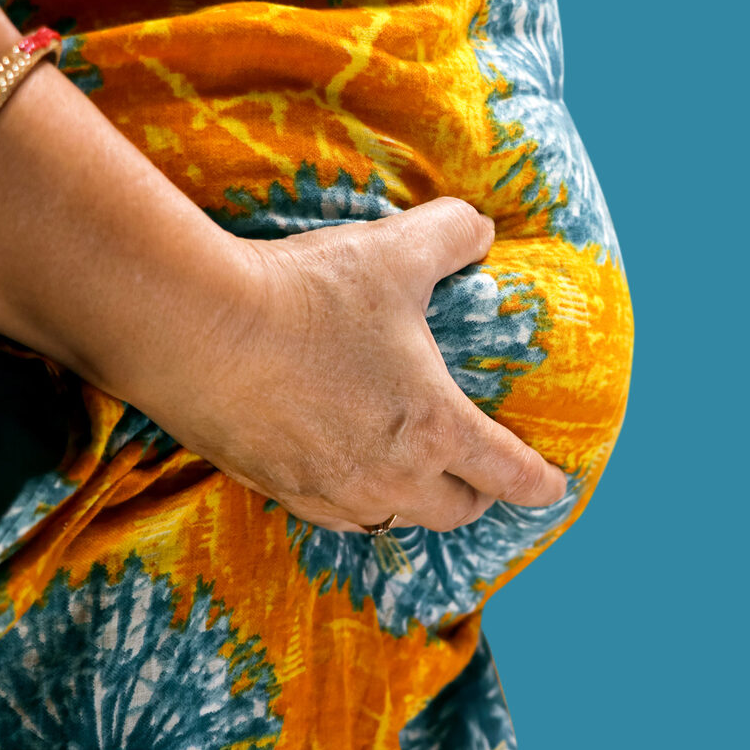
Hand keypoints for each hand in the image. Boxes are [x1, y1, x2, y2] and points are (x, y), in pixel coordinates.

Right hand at [0, 0, 564, 532]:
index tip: (552, 489)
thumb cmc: (308, 294)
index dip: (537, 484)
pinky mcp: (277, 490)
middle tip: (477, 478)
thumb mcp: (395, 250)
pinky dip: (354, 505)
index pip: (507, 472)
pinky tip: (343, 477)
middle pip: (454, 512)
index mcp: (435, 426)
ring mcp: (332, 490)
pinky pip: (333, 517)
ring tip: (411, 482)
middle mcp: (391, 474)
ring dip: (413, 506)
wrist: (197, 329)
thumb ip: (452, 235)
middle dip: (475, 498)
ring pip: (392, 521)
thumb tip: (480, 227)